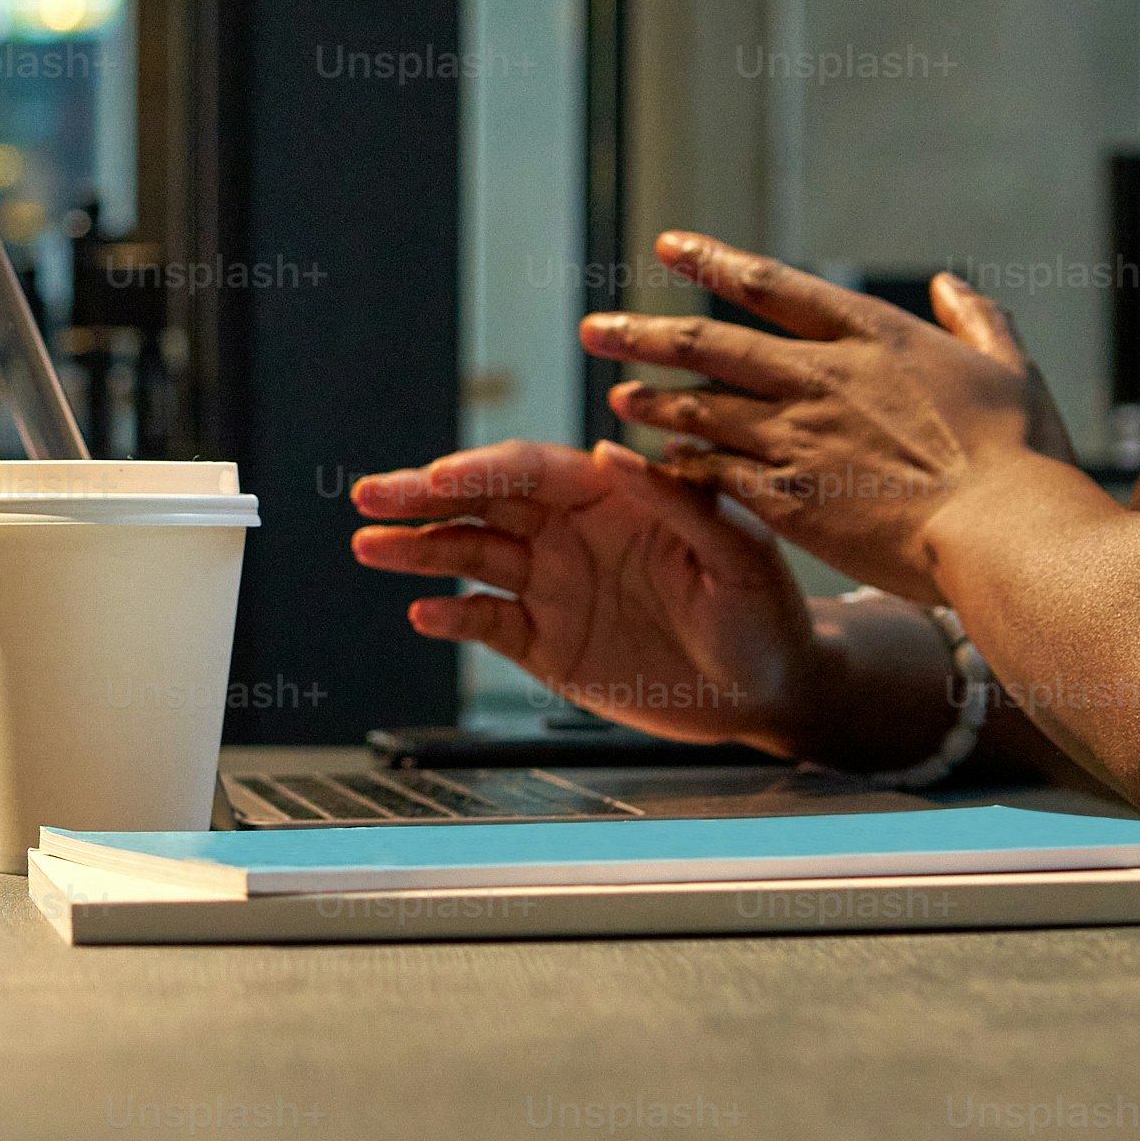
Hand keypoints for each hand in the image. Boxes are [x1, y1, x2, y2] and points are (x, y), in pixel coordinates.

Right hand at [349, 438, 824, 753]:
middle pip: (481, 502)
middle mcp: (571, 532)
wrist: (770, 689)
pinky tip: (425, 614)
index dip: (480, 469)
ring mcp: (552, 585)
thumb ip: (678, 499)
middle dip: (422, 497)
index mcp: (612, 494)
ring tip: (371, 546)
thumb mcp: (740, 552)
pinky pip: (488, 621)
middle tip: (369, 496)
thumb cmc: (768, 611)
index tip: (436, 477)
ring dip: (419, 549)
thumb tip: (608, 451)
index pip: (531, 469)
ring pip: (470, 556)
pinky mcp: (546, 640)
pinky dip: (453, 617)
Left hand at [582, 232, 1062, 592]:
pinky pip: (715, 474)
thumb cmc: (1021, 456)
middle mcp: (820, 376)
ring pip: (702, 408)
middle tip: (595, 328)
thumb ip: (978, 320)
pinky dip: (683, 465)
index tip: (668, 245)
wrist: (1004, 531)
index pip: (772, 284)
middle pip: (711, 343)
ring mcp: (797, 436)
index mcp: (871, 336)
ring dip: (655, 399)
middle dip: (647, 332)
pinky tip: (658, 464)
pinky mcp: (786, 497)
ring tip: (618, 394)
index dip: (714, 260)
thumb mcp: (1011, 369)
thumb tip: (952, 283)